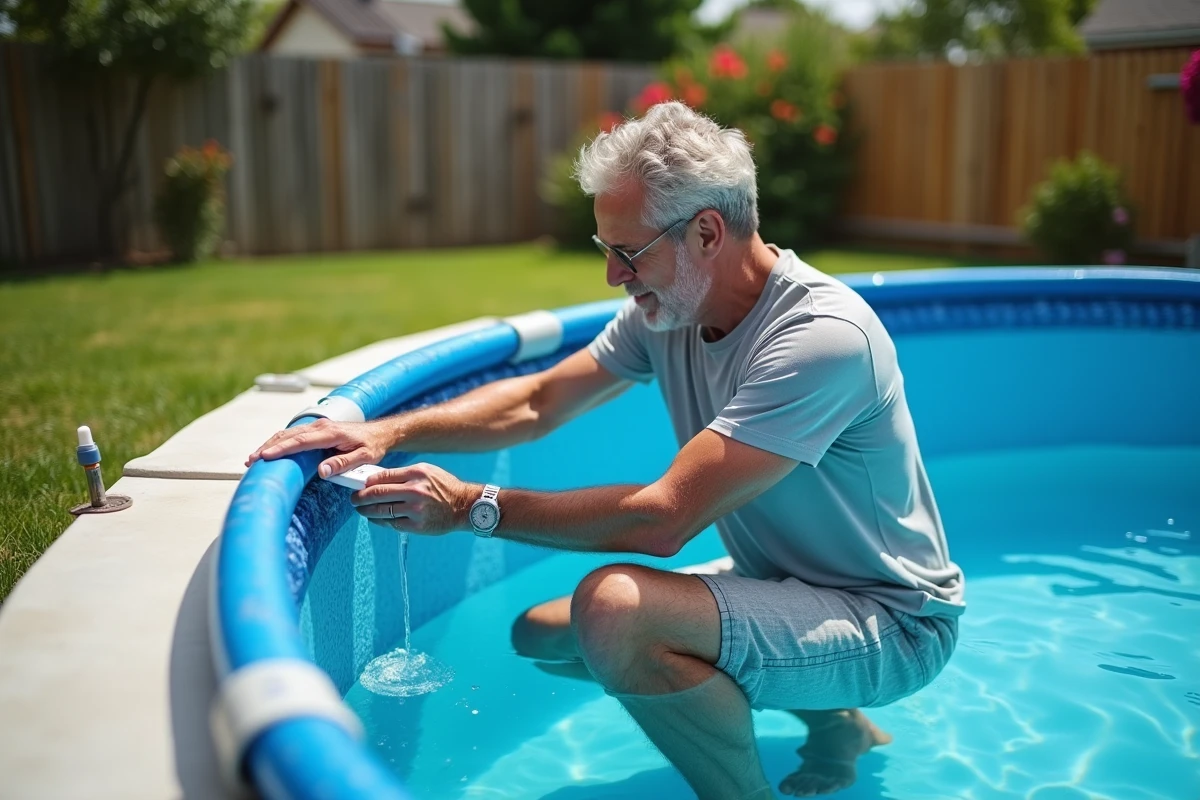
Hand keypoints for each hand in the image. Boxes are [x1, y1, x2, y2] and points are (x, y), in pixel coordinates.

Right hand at [246, 418, 391, 476]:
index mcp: (330, 433)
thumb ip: (344, 463)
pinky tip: (269, 452)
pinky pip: (293, 435)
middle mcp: (321, 427)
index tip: (265, 457)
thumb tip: (322, 471)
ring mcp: (317, 427)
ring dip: (270, 444)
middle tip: (251, 461)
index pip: (301, 441)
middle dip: (268, 447)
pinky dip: (279, 442)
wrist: (380, 433)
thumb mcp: (364, 458)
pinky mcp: (316, 431)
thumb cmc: (372, 446)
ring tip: (253, 458)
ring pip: (288, 434)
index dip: (282, 449)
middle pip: (288, 436)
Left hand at [351, 462, 475, 535]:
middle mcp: (415, 490)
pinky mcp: (417, 525)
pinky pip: (391, 523)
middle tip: (354, 499)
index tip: (359, 486)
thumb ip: (404, 475)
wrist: (464, 506)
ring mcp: (416, 509)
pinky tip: (375, 518)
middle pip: (376, 494)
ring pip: (381, 510)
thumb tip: (377, 480)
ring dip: (366, 510)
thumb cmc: (444, 487)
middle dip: (360, 497)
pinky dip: (379, 521)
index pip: (382, 477)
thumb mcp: (427, 472)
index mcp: (416, 473)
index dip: (366, 482)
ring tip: (361, 509)